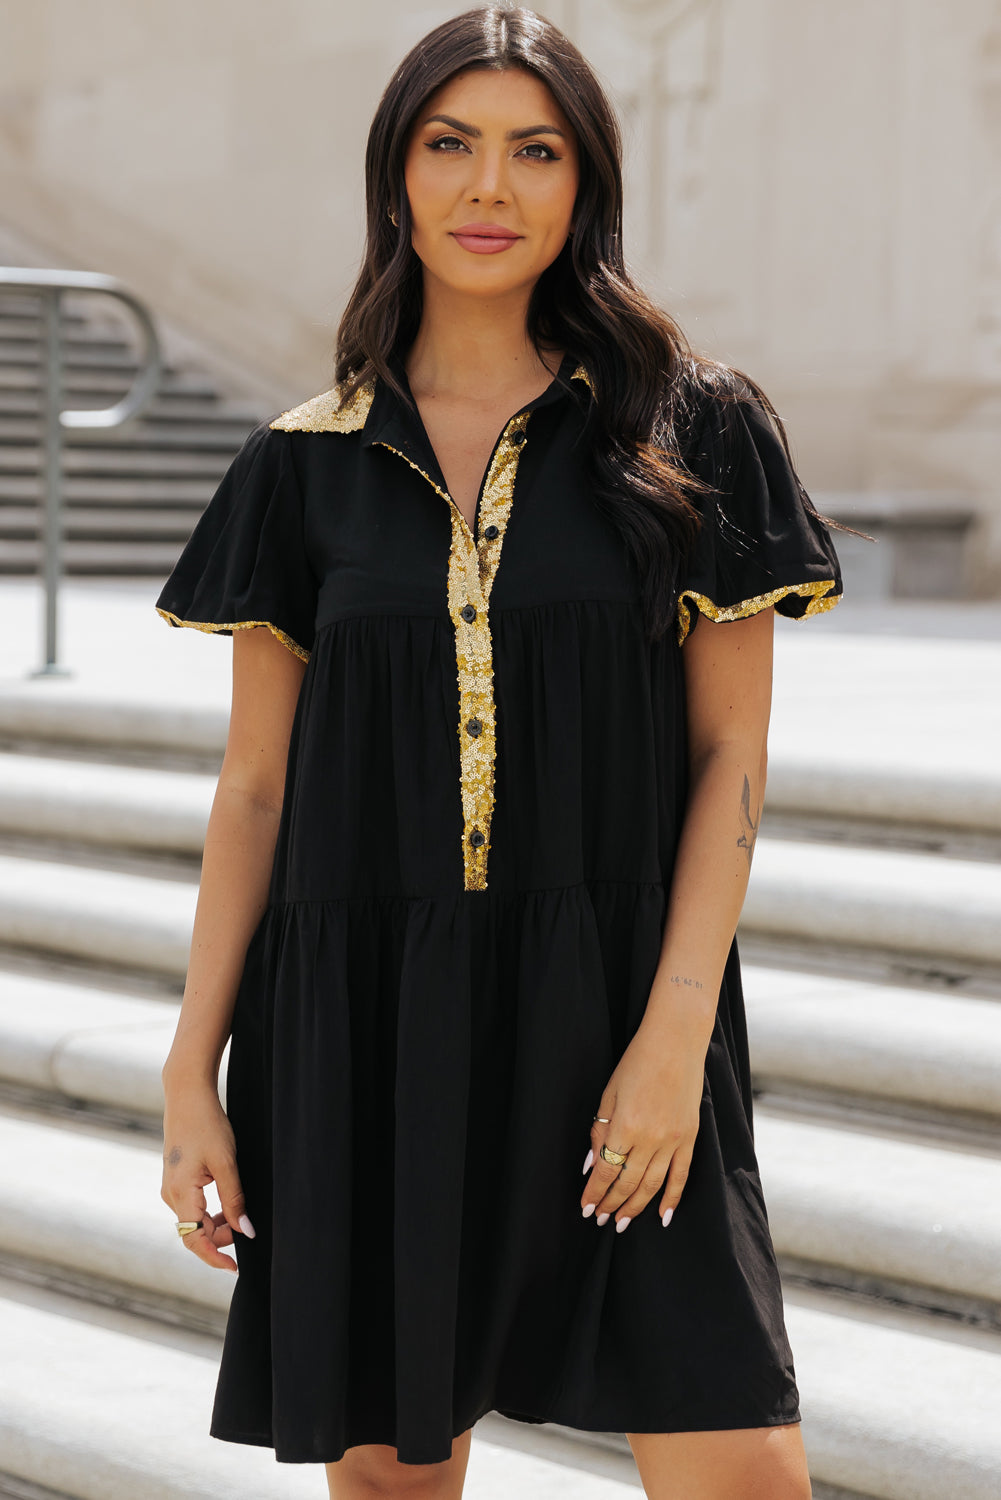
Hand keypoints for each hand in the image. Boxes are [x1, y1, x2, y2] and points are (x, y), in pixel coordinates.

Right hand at [160, 1082, 253, 1271]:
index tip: (234, 1267)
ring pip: (193, 1220)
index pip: (194, 1240)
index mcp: (181, 1194)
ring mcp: (171, 1187)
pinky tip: (226, 1204)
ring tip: (239, 1216)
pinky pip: (191, 1207)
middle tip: (245, 1231)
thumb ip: (234, 1200)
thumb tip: (245, 1232)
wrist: (187, 1097)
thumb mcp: (226, 1164)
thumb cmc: (207, 1126)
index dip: (214, 1257)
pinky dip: (209, 1212)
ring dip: (215, 1225)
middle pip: (193, 1232)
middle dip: (219, 1239)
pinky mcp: (175, 1180)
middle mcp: (170, 1194)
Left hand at [580, 1018, 705, 1231]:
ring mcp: (673, 1140)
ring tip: (622, 1223)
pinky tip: (662, 1217)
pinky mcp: (690, 1137)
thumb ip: (600, 1132)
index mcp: (625, 1126)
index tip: (586, 1208)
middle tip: (601, 1220)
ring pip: (653, 1185)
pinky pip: (681, 1175)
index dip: (595, 1193)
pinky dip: (672, 1198)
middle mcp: (651, 1139)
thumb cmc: (637, 1063)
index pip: (607, 1171)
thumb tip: (592, 1166)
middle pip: (628, 1183)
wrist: (675, 1042)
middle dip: (612, 1204)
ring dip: (636, 1207)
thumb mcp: (608, 1094)